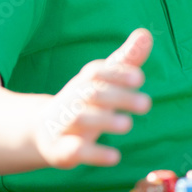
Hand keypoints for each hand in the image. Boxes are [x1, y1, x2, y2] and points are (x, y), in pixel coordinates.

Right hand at [33, 28, 153, 168]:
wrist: (44, 131)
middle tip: (147, 104)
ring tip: (128, 125)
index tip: (139, 78)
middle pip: (91, 94)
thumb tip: (146, 33)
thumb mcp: (106, 80)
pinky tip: (115, 157)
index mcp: (85, 82)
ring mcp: (64, 124)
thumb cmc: (87, 100)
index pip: (96, 72)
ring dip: (104, 121)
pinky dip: (94, 153)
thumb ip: (127, 59)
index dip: (116, 73)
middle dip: (118, 97)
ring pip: (80, 119)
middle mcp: (73, 99)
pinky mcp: (61, 149)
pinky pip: (74, 150)